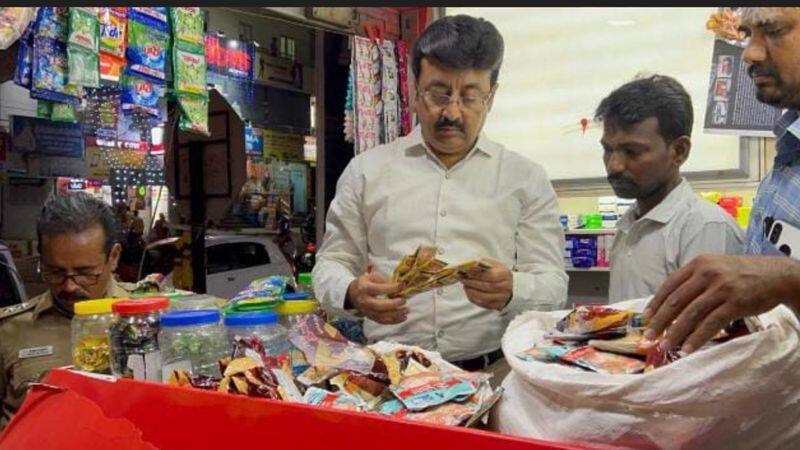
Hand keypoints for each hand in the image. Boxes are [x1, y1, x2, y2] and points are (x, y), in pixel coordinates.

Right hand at [346, 269, 407, 324]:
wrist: (353, 294)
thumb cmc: (366, 283)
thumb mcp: (373, 276)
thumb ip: (385, 280)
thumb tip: (399, 287)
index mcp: (364, 288)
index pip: (379, 289)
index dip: (392, 288)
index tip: (402, 285)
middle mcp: (365, 301)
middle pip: (379, 306)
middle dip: (393, 304)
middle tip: (404, 300)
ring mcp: (367, 311)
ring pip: (382, 316)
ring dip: (396, 314)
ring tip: (407, 310)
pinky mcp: (371, 317)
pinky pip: (383, 321)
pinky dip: (394, 321)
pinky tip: (403, 317)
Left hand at [460, 257, 512, 310]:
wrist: (509, 284)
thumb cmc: (497, 272)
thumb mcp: (493, 264)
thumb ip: (482, 263)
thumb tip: (470, 265)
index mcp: (505, 274)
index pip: (491, 276)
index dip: (478, 274)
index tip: (467, 272)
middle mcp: (506, 287)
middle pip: (488, 287)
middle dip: (472, 283)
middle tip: (462, 279)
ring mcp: (502, 298)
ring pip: (485, 297)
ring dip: (472, 291)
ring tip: (465, 285)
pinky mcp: (496, 305)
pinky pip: (483, 304)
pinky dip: (474, 298)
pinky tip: (469, 291)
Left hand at [644, 254, 799, 352]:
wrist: (777, 275)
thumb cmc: (742, 274)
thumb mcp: (715, 268)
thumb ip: (694, 280)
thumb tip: (669, 302)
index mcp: (698, 264)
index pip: (670, 285)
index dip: (656, 303)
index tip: (645, 318)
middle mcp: (707, 273)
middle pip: (676, 301)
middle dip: (660, 321)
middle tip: (650, 336)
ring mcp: (721, 288)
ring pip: (691, 314)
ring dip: (675, 333)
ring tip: (666, 346)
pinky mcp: (735, 303)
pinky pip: (710, 324)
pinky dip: (697, 338)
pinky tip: (688, 349)